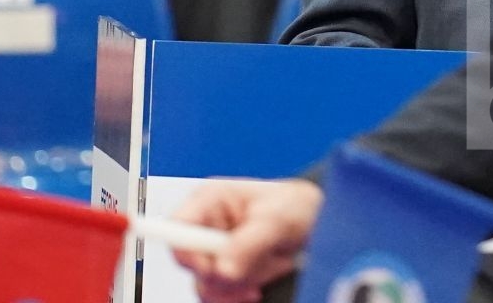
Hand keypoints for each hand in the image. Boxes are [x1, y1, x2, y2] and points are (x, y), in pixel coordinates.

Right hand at [171, 178, 323, 302]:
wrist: (316, 227)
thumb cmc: (297, 208)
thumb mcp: (280, 219)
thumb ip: (250, 243)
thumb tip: (223, 270)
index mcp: (212, 199)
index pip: (177, 226)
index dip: (187, 252)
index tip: (212, 268)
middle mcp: (206, 226)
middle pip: (190, 263)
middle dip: (220, 275)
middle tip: (249, 276)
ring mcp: (213, 252)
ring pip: (205, 285)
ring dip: (234, 287)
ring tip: (265, 274)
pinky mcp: (223, 273)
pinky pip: (217, 296)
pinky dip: (236, 297)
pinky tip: (255, 290)